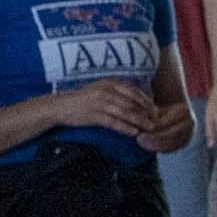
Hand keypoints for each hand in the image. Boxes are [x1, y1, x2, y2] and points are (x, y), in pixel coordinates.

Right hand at [48, 80, 162, 140]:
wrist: (60, 106)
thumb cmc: (83, 100)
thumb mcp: (101, 90)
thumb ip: (117, 93)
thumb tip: (137, 101)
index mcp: (110, 84)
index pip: (134, 92)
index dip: (147, 101)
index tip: (155, 110)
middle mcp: (107, 91)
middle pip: (133, 103)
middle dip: (147, 113)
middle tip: (155, 121)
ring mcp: (100, 103)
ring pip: (126, 113)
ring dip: (140, 121)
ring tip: (148, 128)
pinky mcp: (94, 115)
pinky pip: (114, 123)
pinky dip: (125, 128)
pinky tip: (134, 133)